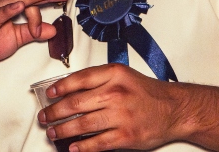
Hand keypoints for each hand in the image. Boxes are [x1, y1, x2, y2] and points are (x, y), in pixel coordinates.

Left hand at [38, 64, 184, 151]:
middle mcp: (116, 93)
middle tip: (45, 116)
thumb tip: (70, 90)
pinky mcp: (126, 136)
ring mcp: (121, 116)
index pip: (79, 79)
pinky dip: (82, 147)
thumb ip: (99, 79)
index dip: (60, 87)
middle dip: (55, 112)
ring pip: (82, 124)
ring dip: (63, 130)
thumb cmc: (147, 92)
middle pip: (75, 104)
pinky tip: (72, 148)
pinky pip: (98, 143)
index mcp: (114, 74)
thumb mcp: (123, 75)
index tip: (49, 94)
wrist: (173, 108)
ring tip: (53, 132)